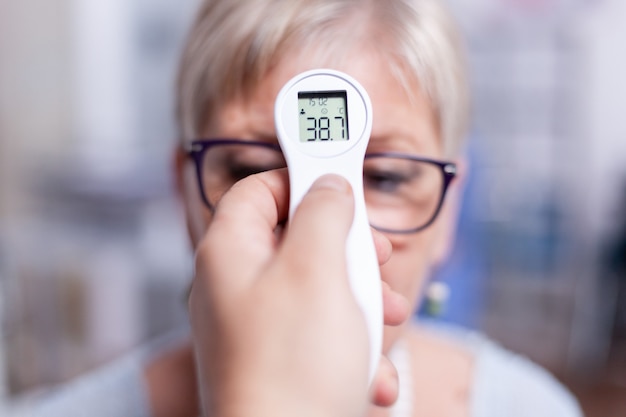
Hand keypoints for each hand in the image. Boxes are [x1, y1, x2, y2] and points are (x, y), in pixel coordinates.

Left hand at [188, 170, 408, 416]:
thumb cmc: (293, 365)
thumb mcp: (318, 268)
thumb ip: (325, 212)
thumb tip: (330, 186)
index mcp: (230, 253)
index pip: (260, 188)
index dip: (303, 177)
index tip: (344, 177)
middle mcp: (237, 288)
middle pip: (299, 239)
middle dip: (349, 249)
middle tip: (379, 258)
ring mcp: (259, 328)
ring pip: (321, 289)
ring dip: (363, 302)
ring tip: (390, 322)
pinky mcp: (282, 364)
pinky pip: (324, 336)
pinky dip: (354, 349)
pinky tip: (372, 378)